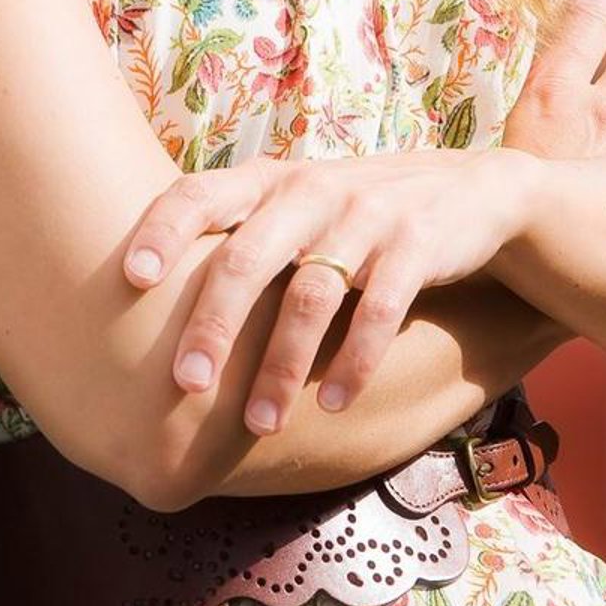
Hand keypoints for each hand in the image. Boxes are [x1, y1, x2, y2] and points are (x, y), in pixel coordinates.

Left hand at [119, 145, 540, 435]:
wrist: (474, 193)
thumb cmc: (358, 214)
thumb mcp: (298, 204)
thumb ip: (240, 233)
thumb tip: (149, 307)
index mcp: (270, 181)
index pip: (198, 192)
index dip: (162, 230)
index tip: (131, 279)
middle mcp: (311, 192)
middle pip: (247, 257)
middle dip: (214, 325)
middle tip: (186, 385)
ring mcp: (366, 215)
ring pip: (310, 295)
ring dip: (282, 366)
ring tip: (261, 423)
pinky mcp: (418, 245)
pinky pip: (379, 309)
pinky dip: (354, 361)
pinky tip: (336, 402)